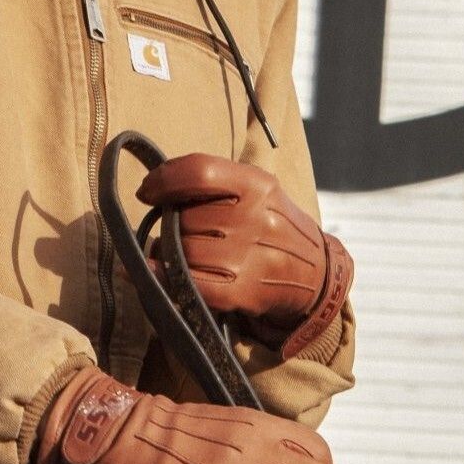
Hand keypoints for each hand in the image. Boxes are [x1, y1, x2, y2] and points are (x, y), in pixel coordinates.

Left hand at [135, 154, 351, 349]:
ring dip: (170, 254)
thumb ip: (214, 184)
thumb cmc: (273, 227)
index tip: (147, 191)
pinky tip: (151, 272)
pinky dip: (164, 277)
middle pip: (186, 217)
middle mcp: (256, 217)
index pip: (199, 171)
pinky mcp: (244, 291)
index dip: (164, 179)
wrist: (316, 274)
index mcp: (258, 185)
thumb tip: (154, 190)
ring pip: (183, 251)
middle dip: (174, 225)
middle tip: (180, 233)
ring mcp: (251, 256)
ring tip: (180, 254)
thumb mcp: (257, 192)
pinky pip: (189, 282)